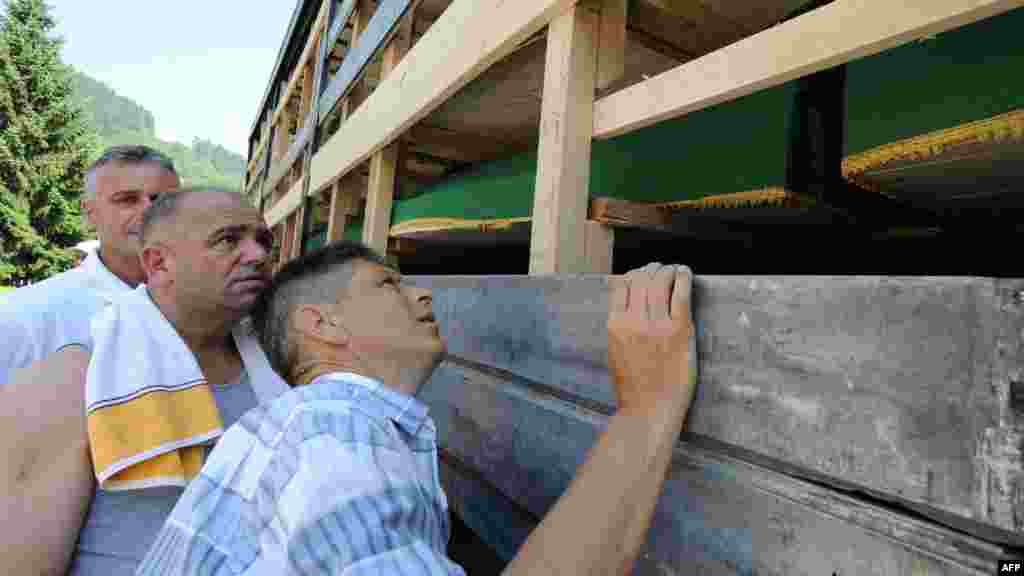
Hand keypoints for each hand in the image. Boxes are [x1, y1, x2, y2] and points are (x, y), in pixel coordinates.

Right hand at [607, 263, 694, 415]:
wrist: (650, 410)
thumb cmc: (633, 385)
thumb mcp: (615, 350)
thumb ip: (620, 324)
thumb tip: (628, 299)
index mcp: (615, 325)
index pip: (621, 283)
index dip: (633, 273)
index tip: (642, 273)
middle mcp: (634, 321)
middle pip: (641, 278)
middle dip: (652, 269)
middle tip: (661, 270)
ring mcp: (657, 326)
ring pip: (660, 281)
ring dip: (667, 270)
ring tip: (674, 270)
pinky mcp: (680, 331)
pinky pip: (681, 294)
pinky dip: (683, 277)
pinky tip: (684, 273)